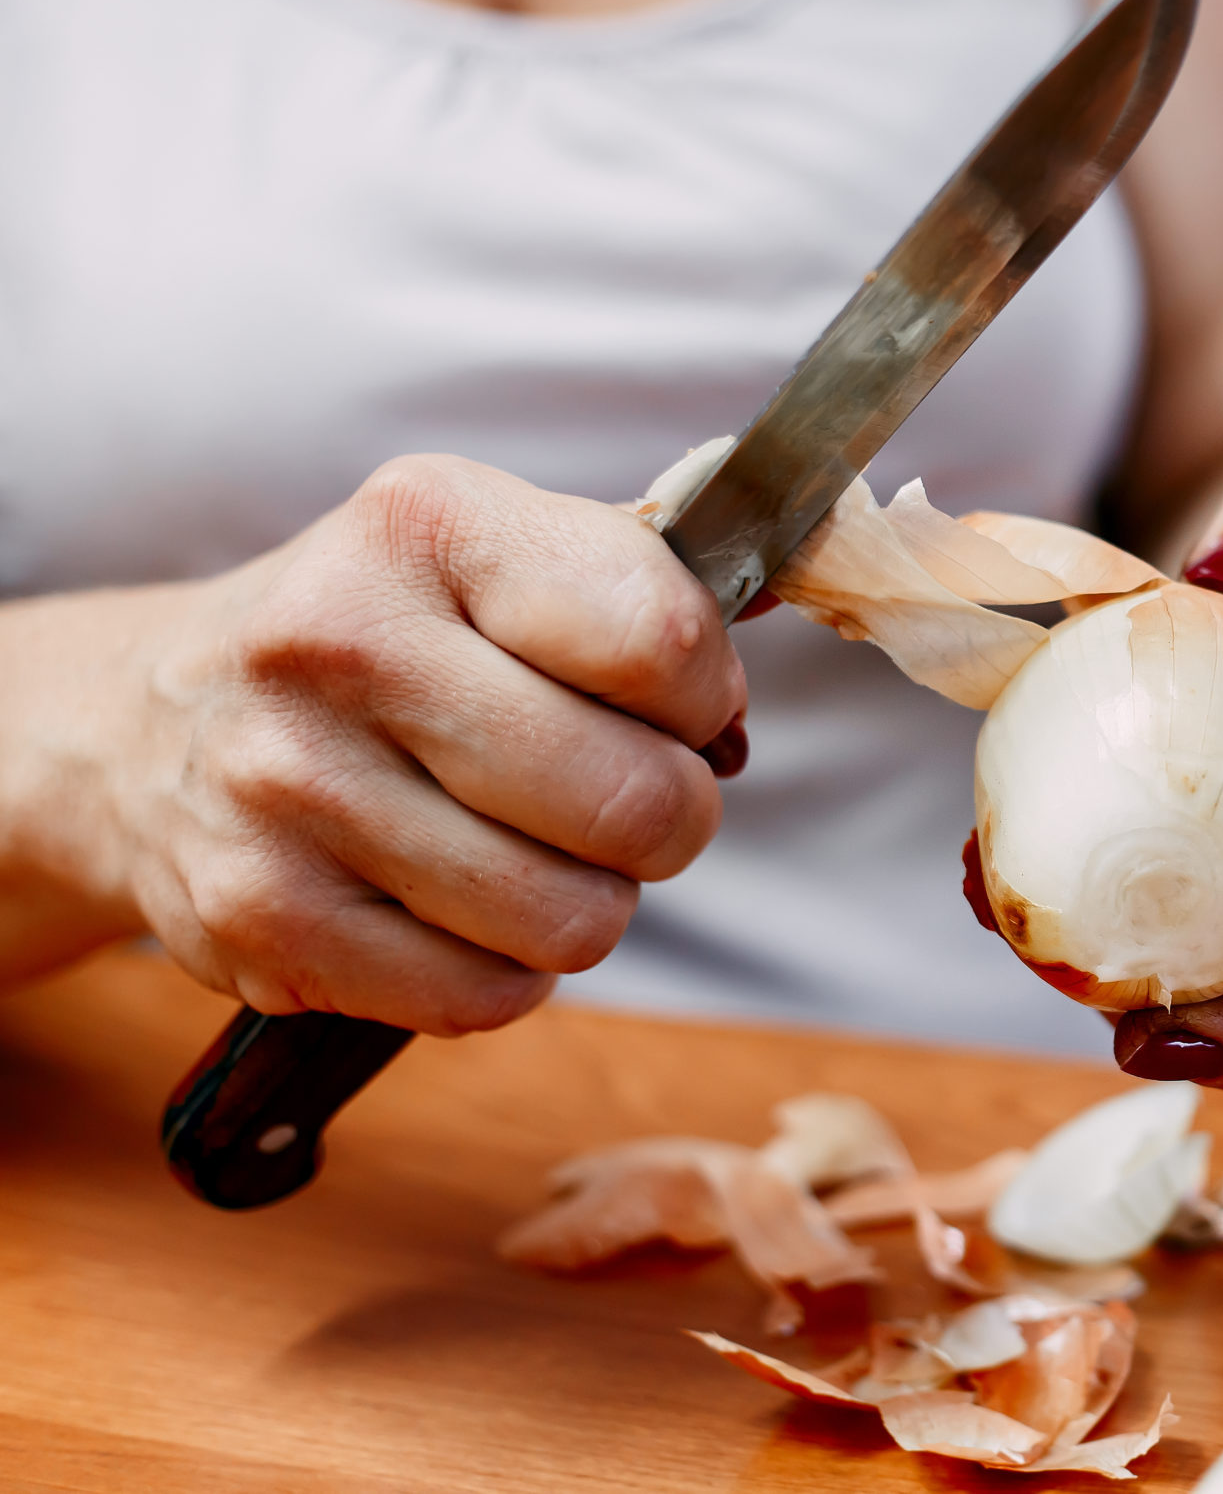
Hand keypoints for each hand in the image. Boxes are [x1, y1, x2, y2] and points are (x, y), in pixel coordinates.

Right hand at [110, 456, 742, 1034]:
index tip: (675, 706)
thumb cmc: (387, 638)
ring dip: (589, 903)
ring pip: (571, 918)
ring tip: (532, 850)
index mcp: (430, 524)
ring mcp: (287, 786)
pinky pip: (484, 998)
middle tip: (625, 800)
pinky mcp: (257, 917)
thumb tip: (775, 644)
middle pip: (634, 800)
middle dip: (669, 818)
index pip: (664, 640)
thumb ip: (646, 593)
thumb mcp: (498, 555)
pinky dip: (505, 972)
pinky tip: (459, 908)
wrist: (148, 723)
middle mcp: (339, 642)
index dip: (707, 697)